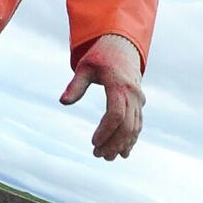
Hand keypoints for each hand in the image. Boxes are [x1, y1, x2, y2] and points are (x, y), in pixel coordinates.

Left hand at [59, 33, 143, 160]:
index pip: (115, 113)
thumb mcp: (85, 67)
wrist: (123, 45)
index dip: (105, 131)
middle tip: (98, 155)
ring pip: (134, 127)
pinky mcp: (139, 103)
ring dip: (122, 144)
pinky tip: (123, 152)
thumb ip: (75, 85)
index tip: (93, 142)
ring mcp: (139, 99)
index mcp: (119, 84)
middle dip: (113, 143)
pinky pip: (138, 124)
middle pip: (126, 125)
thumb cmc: (101, 56)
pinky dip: (131, 138)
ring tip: (107, 157)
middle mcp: (133, 94)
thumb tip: (63, 102)